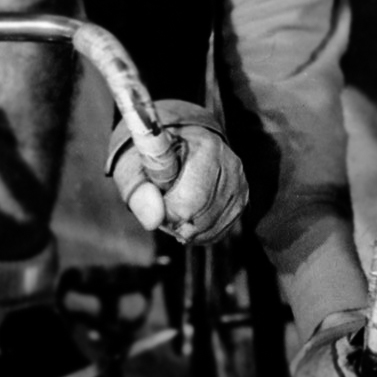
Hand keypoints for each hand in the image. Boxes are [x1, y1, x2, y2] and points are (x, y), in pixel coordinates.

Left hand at [108, 100, 244, 241]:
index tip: (155, 203)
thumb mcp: (134, 166)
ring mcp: (239, 182)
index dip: (168, 212)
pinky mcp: (241, 198)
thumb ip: (139, 192)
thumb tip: (153, 220)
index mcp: (206, 147)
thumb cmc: (152, 156)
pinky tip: (187, 218)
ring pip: (212, 227)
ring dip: (186, 228)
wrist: (176, 144)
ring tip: (173, 209)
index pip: (193, 199)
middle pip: (203, 217)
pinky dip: (199, 233)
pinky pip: (221, 231)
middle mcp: (230, 163)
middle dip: (176, 222)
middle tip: (160, 207)